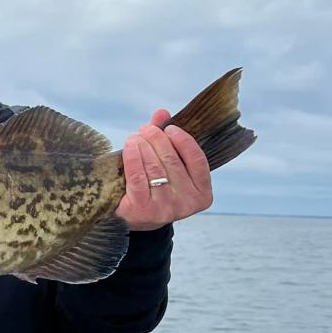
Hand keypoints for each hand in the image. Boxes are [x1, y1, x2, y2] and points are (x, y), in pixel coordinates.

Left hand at [116, 109, 212, 230]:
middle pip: (172, 161)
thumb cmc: (155, 189)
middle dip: (157, 139)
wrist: (133, 219)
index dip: (183, 140)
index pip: (197, 160)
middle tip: (146, 130)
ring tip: (136, 137)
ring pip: (155, 167)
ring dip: (143, 146)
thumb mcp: (168, 167)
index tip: (169, 128)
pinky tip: (130, 146)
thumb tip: (161, 113)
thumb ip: (167, 140)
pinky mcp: (142, 210)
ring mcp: (165, 209)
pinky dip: (133, 157)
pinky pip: (138, 176)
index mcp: (201, 194)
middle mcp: (185, 204)